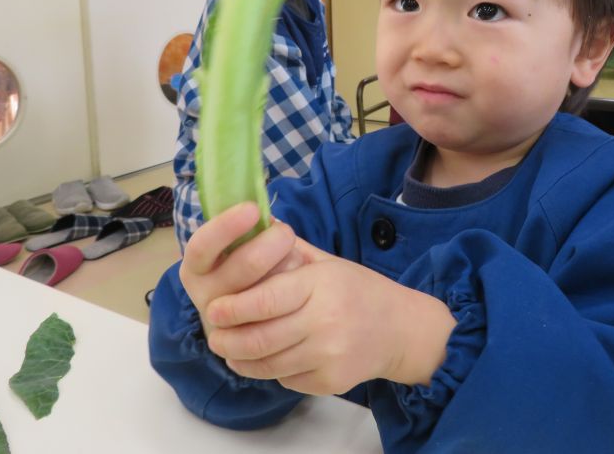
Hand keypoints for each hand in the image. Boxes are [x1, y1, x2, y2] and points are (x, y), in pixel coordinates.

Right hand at [179, 203, 297, 335]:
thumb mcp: (233, 248)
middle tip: (285, 233)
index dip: (225, 226)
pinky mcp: (251, 341)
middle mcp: (206, 297)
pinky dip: (296, 296)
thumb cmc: (243, 271)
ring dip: (287, 267)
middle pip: (242, 268)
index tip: (253, 209)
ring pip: (266, 290)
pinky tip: (301, 286)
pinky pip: (279, 315)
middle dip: (272, 244)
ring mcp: (228, 323)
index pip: (202, 246)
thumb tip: (265, 212)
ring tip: (294, 257)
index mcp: (195, 268)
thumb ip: (245, 231)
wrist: (241, 323)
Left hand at [205, 239, 455, 394]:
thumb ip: (287, 252)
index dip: (234, 307)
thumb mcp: (326, 262)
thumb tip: (246, 232)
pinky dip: (269, 372)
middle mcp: (325, 321)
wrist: (401, 328)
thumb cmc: (357, 289)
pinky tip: (263, 361)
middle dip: (229, 340)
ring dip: (242, 361)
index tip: (213, 310)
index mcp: (320, 284)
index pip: (267, 299)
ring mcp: (329, 355)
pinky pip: (287, 379)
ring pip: (270, 364)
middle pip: (262, 338)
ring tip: (229, 351)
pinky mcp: (331, 381)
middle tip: (214, 337)